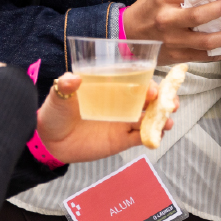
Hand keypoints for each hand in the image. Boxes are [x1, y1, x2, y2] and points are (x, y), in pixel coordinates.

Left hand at [34, 73, 176, 162]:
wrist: (49, 141)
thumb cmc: (56, 112)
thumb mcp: (59, 96)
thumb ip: (66, 86)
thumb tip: (72, 78)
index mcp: (112, 88)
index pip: (135, 83)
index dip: (148, 84)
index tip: (153, 90)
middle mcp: (121, 104)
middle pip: (149, 100)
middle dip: (164, 100)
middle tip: (171, 103)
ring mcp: (123, 122)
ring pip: (149, 118)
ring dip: (162, 118)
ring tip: (169, 121)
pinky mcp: (120, 140)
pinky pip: (140, 138)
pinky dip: (152, 136)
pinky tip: (160, 134)